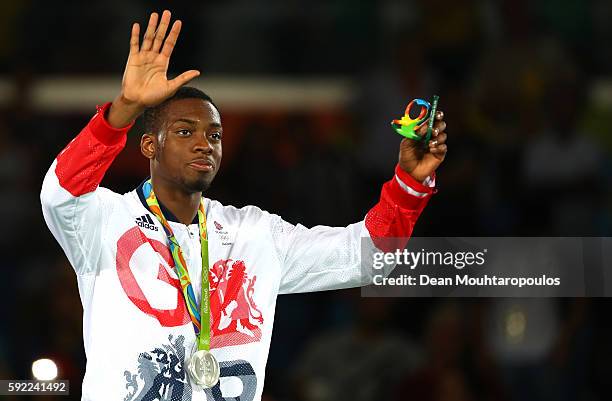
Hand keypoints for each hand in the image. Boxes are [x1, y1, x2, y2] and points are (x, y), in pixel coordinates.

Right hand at [108, 10, 199, 127]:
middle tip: (167, 13)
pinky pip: (134, 44)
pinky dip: (135, 35)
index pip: (170, 44)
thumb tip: (197, 72)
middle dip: (163, 25)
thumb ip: (183, 78)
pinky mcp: (132, 59)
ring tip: (155, 15)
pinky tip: (137, 25)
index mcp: (163, 63)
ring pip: (148, 38)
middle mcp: (153, 57)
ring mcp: (143, 57)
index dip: (174, 33)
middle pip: (160, 38)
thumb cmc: (154, 97)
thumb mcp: (171, 87)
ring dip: (151, 26)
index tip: (178, 23)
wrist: (138, 101)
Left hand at [398, 111, 446, 181]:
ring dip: (437, 137)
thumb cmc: (406, 156)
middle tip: (433, 130)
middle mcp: (431, 135)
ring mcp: (436, 144)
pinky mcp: (440, 153)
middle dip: (439, 125)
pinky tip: (431, 150)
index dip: (435, 115)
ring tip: (429, 144)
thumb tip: (423, 127)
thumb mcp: (406, 144)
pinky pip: (443, 147)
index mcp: (422, 131)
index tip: (436, 114)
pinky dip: (438, 147)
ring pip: (443, 135)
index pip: (431, 119)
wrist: (409, 172)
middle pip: (441, 125)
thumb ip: (413, 134)